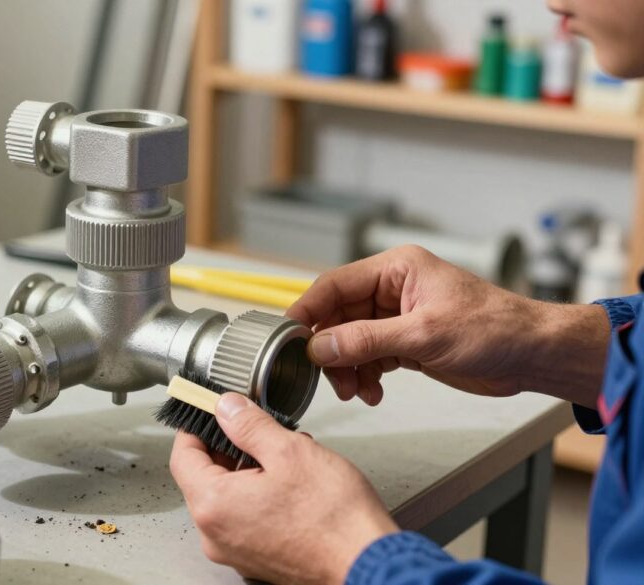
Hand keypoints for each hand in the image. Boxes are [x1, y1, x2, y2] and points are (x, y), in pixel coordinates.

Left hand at [170, 393, 397, 584]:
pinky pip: (244, 517)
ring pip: (227, 496)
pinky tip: (290, 482)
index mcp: (214, 505)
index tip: (209, 409)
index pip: (182, 455)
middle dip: (228, 446)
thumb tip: (226, 408)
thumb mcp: (289, 451)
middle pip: (203, 477)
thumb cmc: (335, 519)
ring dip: (248, 469)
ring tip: (284, 454)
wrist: (367, 565)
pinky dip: (258, 494)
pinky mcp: (255, 559)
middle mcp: (215, 534)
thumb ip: (249, 425)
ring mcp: (234, 550)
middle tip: (257, 427)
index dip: (196, 426)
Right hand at [286, 245, 609, 407]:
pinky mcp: (406, 341)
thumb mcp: (424, 335)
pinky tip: (373, 391)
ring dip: (347, 368)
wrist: (532, 355)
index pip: (334, 285)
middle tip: (330, 377)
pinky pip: (369, 356)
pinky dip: (365, 375)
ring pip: (350, 340)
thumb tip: (320, 346)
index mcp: (396, 269)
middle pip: (338, 316)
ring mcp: (398, 316)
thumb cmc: (493, 329)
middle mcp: (392, 288)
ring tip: (357, 390)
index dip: (307, 312)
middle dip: (331, 350)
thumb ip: (366, 340)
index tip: (288, 338)